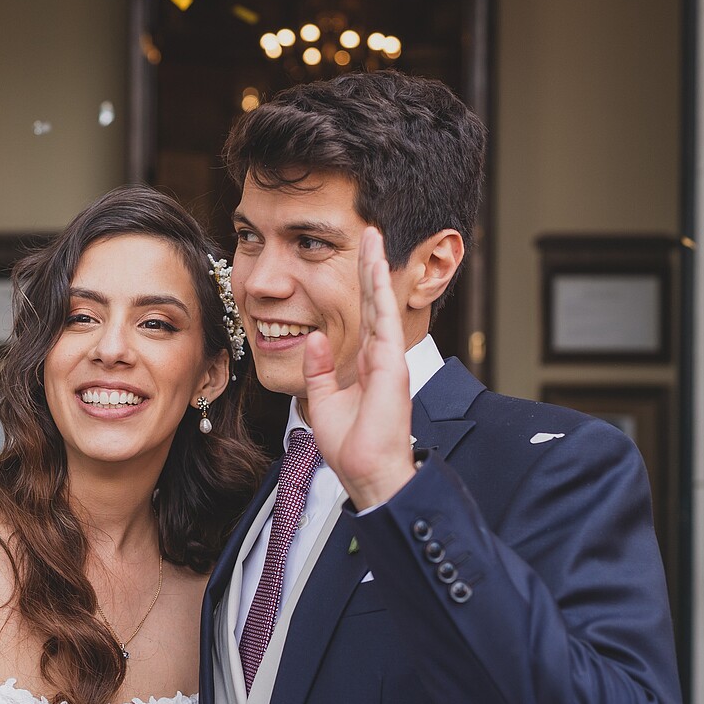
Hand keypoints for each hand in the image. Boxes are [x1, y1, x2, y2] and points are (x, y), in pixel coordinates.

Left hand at [301, 227, 415, 510]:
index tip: (357, 257)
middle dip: (371, 267)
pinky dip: (381, 294)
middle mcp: (381, 356)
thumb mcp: (321, 399)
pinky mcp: (392, 365)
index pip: (362, 316)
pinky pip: (385, 322)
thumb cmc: (350, 445)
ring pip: (382, 305)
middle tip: (371, 233)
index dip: (359, 286)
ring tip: (375, 238)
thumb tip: (311, 336)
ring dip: (377, 270)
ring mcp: (389, 358)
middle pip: (374, 302)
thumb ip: (317, 367)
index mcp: (367, 364)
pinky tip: (377, 270)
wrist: (365, 470)